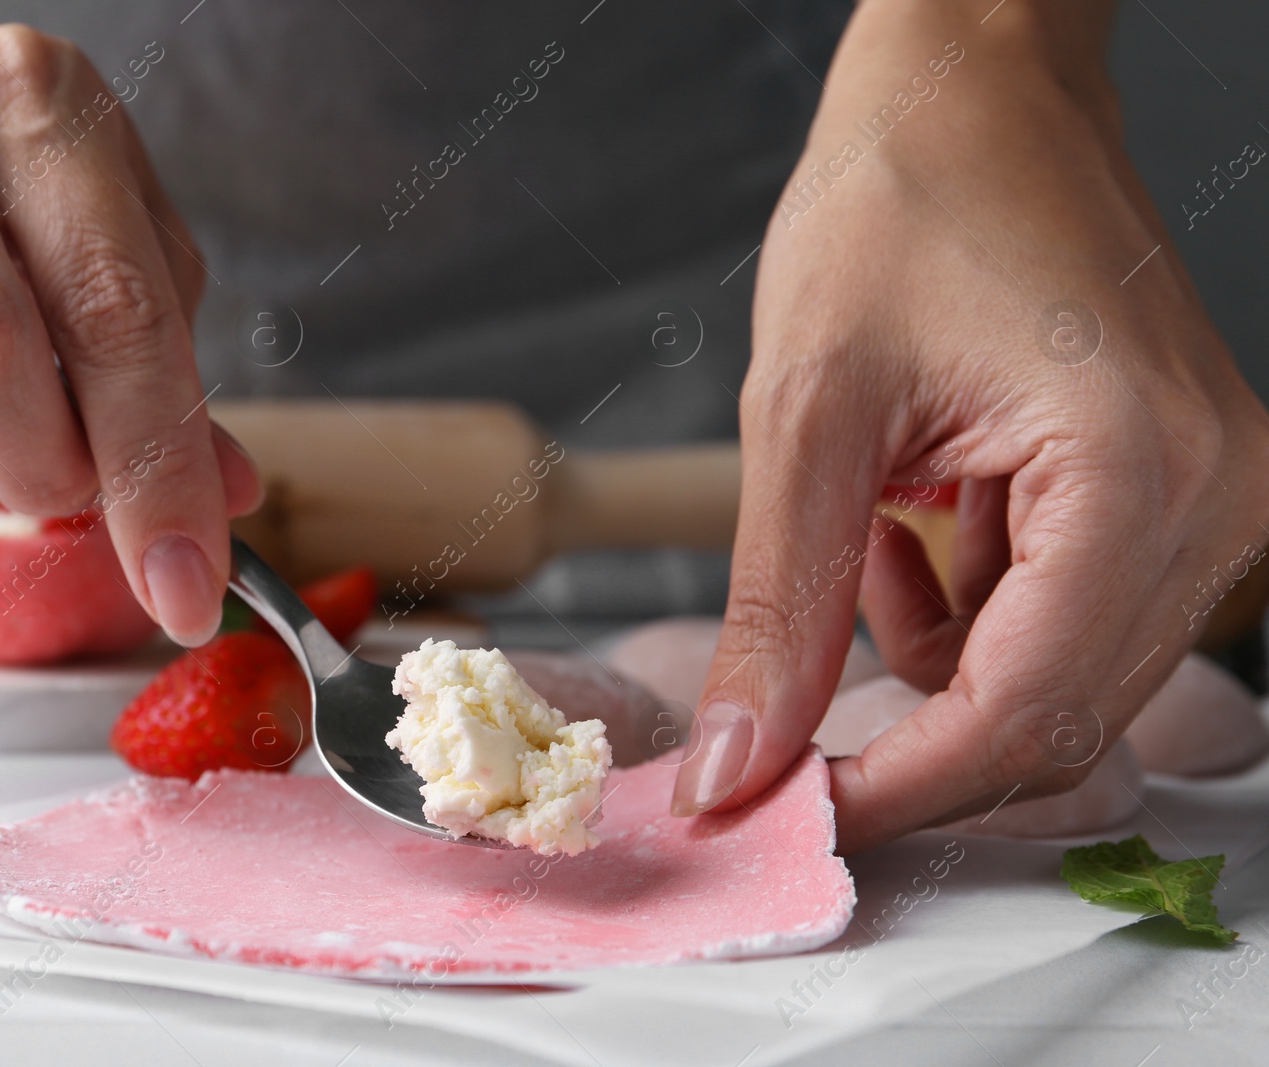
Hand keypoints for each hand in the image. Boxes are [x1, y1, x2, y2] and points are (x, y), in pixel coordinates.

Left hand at [672, 0, 1268, 850]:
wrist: (973, 85)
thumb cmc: (900, 197)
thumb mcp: (806, 413)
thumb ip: (780, 609)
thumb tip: (743, 764)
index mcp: (1141, 471)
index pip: (1023, 713)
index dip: (897, 789)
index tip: (789, 817)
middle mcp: (1212, 496)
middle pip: (1057, 718)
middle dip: (911, 746)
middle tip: (785, 732)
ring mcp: (1207, 494)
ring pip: (1057, 675)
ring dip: (935, 657)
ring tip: (863, 533)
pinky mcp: (1171, 487)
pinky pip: (1062, 612)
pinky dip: (966, 607)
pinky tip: (911, 519)